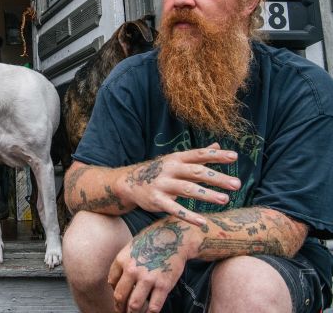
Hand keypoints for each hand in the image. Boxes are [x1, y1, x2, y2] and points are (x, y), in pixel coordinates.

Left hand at [108, 219, 188, 312]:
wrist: (174, 237)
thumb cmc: (152, 241)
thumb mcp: (131, 247)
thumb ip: (122, 264)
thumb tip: (113, 283)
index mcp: (122, 259)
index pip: (112, 282)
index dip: (115, 291)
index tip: (119, 297)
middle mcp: (132, 270)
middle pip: (120, 296)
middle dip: (119, 308)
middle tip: (121, 311)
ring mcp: (148, 278)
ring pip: (134, 305)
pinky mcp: (163, 285)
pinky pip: (154, 306)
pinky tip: (149, 312)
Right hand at [125, 143, 239, 225]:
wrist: (130, 182)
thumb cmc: (161, 171)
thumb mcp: (176, 160)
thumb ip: (198, 155)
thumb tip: (218, 145)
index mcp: (177, 158)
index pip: (199, 155)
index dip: (216, 155)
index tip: (234, 157)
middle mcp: (170, 169)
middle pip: (197, 172)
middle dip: (217, 178)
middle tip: (237, 184)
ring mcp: (163, 184)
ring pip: (187, 189)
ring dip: (206, 194)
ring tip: (224, 200)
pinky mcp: (156, 200)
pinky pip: (174, 209)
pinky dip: (188, 216)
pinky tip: (202, 222)